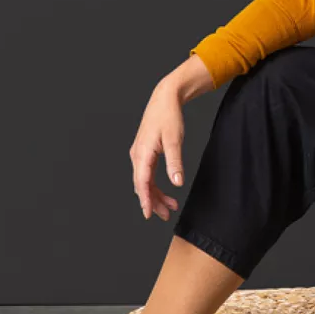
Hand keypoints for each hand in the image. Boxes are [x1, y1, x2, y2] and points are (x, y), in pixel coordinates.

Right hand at [129, 81, 185, 221]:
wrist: (164, 98)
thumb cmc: (169, 116)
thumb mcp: (175, 139)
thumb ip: (175, 162)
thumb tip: (176, 182)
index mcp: (142, 152)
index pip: (142, 182)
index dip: (146, 200)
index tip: (149, 214)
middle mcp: (137, 155)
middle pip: (142, 185)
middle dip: (154, 201)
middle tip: (166, 215)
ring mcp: (140, 154)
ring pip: (145, 181)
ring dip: (156, 195)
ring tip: (171, 207)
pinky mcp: (145, 152)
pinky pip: (147, 174)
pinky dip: (156, 185)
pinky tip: (167, 191)